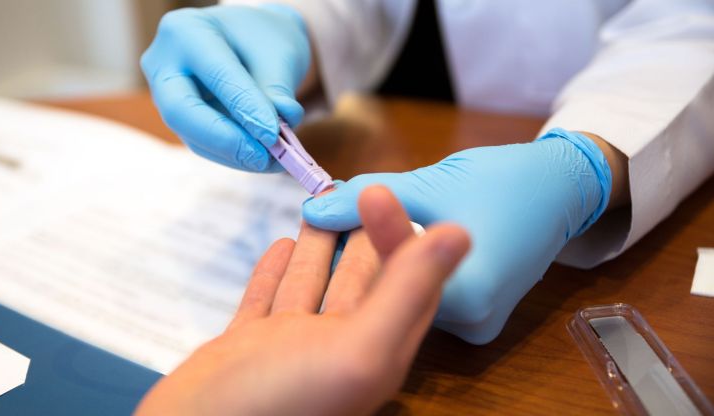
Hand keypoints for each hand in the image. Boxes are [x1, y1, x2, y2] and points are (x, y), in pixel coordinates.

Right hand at [135, 186, 469, 415]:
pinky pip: (268, 299)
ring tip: (322, 202)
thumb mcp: (357, 349)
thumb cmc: (280, 406)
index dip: (402, 237)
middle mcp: (335, 350)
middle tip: (358, 186)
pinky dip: (277, 271)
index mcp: (375, 353)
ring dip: (321, 245)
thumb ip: (405, 293)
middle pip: (359, 280)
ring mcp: (287, 348)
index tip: (389, 191)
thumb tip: (460, 233)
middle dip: (362, 233)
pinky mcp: (246, 348)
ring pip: (312, 284)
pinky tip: (281, 244)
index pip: (403, 284)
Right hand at [141, 5, 309, 171]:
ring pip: (191, 135)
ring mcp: (165, 94)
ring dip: (234, 154)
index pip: (215, 73)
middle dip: (224, 139)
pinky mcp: (180, 120)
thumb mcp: (278, 53)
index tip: (273, 134)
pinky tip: (261, 160)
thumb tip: (274, 135)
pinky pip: (202, 145)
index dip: (244, 108)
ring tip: (272, 161)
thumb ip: (275, 92)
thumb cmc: (264, 39)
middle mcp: (164, 62)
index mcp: (186, 30)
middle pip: (181, 110)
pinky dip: (233, 156)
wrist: (252, 41)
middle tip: (262, 156)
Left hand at [302, 129, 612, 343]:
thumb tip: (314, 209)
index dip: (347, 240)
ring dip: (383, 260)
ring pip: (408, 292)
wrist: (559, 188)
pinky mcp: (476, 315)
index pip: (384, 272)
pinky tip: (390, 241)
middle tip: (334, 215)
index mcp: (467, 296)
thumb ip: (369, 200)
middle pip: (395, 289)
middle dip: (362, 251)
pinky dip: (407, 269)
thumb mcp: (430, 184)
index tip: (322, 213)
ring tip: (359, 223)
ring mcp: (476, 323)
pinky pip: (427, 294)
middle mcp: (472, 323)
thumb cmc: (502, 180)